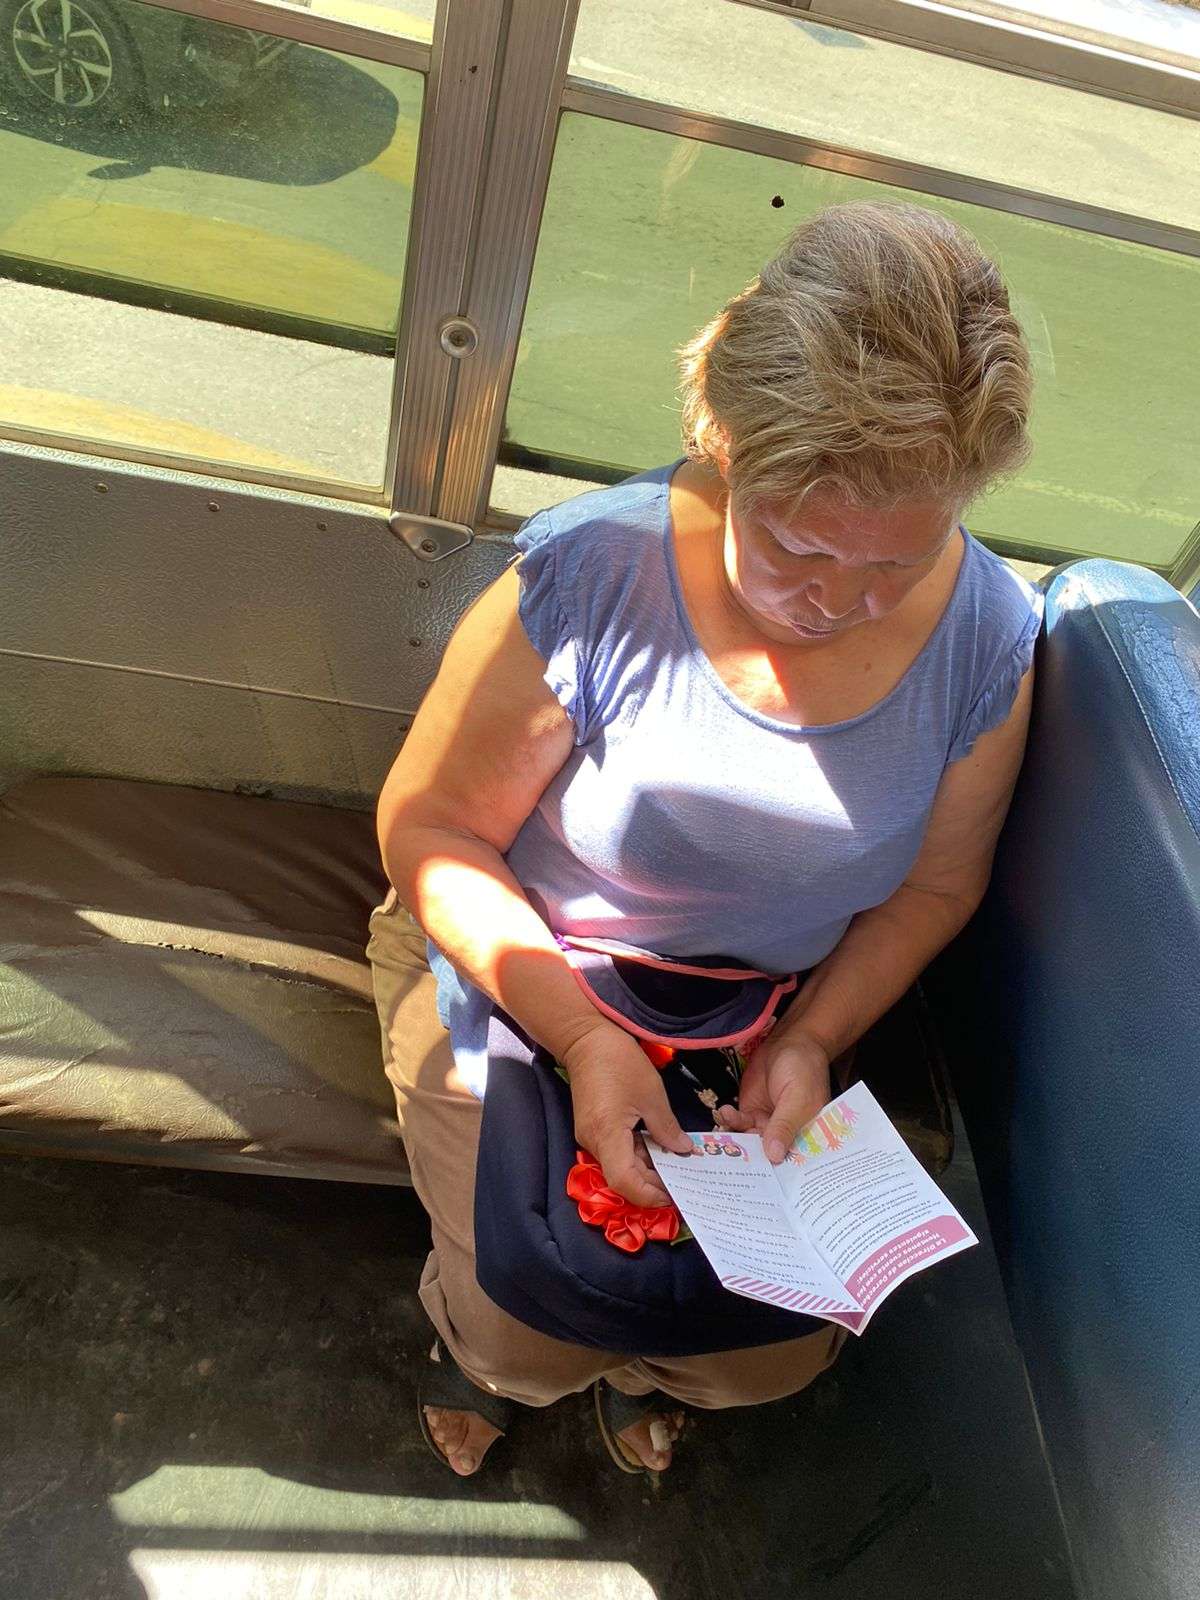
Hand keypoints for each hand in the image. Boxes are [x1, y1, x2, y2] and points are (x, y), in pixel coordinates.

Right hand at [560, 1022, 693, 1206]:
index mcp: (607, 1133)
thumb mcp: (652, 1094)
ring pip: (619, 1165)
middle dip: (652, 1183)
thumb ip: (667, 1128)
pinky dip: (637, 1154)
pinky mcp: (592, 1129)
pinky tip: (657, 1147)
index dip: (648, 1195)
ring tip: (675, 1163)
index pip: (624, 1181)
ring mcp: (590, 1136)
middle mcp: (593, 1141)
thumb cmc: (620, 1062)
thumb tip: (683, 1151)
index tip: (672, 1195)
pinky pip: (615, 1151)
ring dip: (646, 1168)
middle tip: (682, 1180)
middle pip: (622, 1178)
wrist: (586, 1040)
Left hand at [717, 1026, 830, 1163]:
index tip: (761, 1187)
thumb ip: (784, 1126)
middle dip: (751, 1163)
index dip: (779, 1175)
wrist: (789, 1043)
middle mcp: (786, 1136)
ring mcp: (766, 1125)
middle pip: (767, 1158)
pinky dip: (729, 1122)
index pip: (793, 1163)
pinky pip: (738, 1125)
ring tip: (723, 1139)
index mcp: (806, 1137)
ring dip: (736, 1142)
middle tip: (733, 1169)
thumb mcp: (797, 1098)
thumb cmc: (803, 1069)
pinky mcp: (751, 1112)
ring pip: (749, 1143)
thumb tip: (774, 1156)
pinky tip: (725, 1112)